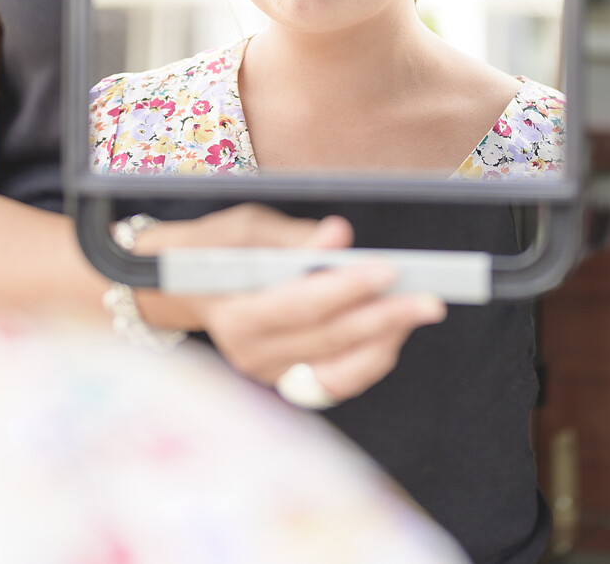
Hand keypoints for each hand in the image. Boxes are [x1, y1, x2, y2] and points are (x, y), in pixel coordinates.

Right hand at [130, 207, 447, 402]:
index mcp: (233, 312)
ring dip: (384, 341)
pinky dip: (368, 358)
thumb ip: (294, 236)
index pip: (299, 305)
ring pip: (338, 369)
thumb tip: (340, 237)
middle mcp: (249, 353)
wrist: (181, 287)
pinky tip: (391, 331)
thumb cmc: (216, 248)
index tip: (390, 269)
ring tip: (417, 311)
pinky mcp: (285, 381)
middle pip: (327, 339)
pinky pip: (336, 380)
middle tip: (429, 300)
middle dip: (383, 317)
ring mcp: (268, 374)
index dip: (346, 288)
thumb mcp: (246, 228)